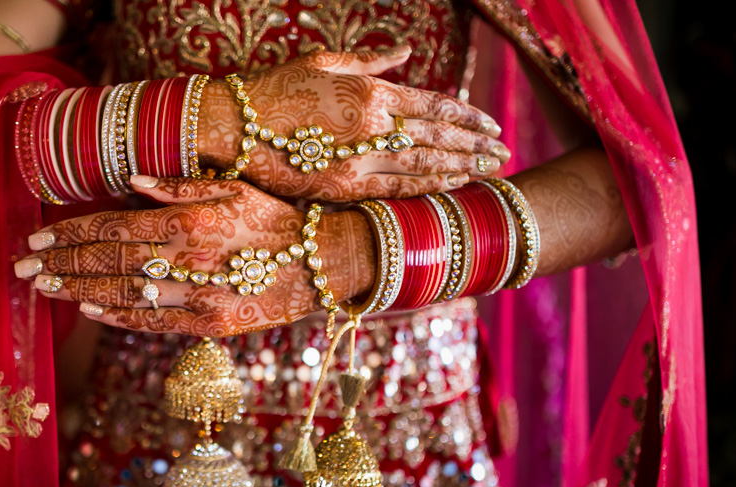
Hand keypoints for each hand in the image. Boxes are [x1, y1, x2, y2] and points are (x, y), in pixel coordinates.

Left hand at [13, 177, 376, 335]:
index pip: (115, 227)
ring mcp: (201, 296)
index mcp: (191, 221)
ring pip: (126, 294)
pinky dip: (120, 316)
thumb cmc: (276, 220)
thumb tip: (129, 183)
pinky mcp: (212, 325)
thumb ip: (180, 186)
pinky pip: (156, 322)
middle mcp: (191, 259)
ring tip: (45, 288)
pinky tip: (91, 309)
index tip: (37, 236)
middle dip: (61, 264)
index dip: (71, 233)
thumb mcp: (234, 189)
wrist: (323, 265)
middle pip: (110, 263)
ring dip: (80, 291)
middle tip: (23, 267)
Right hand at [197, 49, 509, 202]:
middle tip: (503, 152)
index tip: (492, 125)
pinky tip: (453, 187)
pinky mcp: (343, 187)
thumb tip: (406, 47)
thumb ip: (372, 60)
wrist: (232, 126)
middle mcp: (372, 125)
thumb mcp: (324, 61)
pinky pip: (396, 190)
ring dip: (462, 168)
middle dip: (475, 145)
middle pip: (439, 138)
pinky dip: (428, 189)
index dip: (468, 116)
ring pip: (425, 166)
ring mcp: (359, 159)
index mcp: (370, 91)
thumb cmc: (274, 88)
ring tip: (490, 171)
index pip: (435, 105)